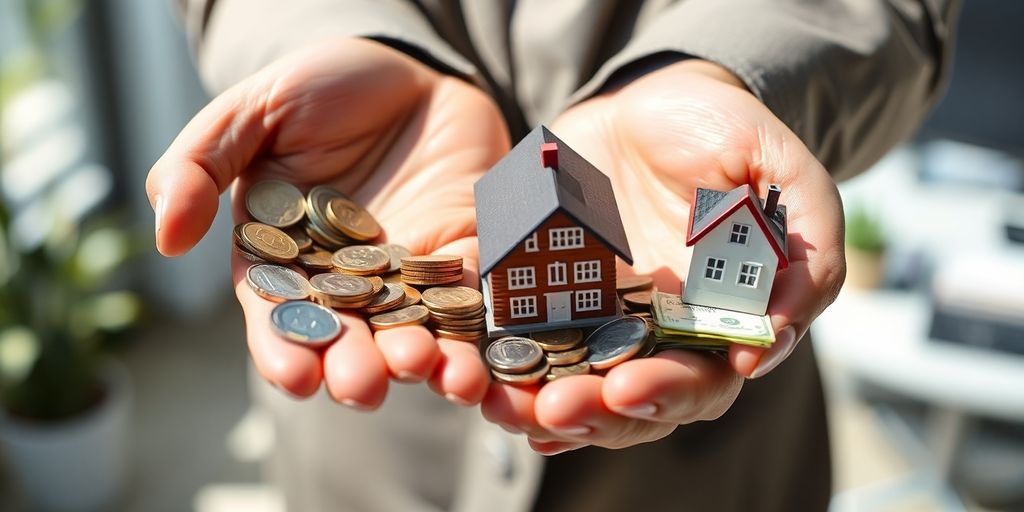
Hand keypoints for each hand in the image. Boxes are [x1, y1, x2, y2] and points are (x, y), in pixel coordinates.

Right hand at [146, 39, 506, 407]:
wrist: (405, 64)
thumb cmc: (319, 85)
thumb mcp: (250, 112)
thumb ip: (200, 165)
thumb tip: (166, 239)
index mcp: (285, 256)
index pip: (280, 315)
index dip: (284, 348)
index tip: (295, 376)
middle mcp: (345, 278)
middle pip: (349, 336)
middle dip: (355, 367)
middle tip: (362, 387)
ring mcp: (407, 272)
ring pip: (411, 330)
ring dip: (419, 360)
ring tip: (422, 372)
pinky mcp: (463, 254)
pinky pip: (469, 298)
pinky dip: (473, 330)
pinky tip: (474, 364)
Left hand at [482, 60, 844, 452]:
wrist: (651, 99)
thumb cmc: (726, 133)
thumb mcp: (784, 173)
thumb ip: (808, 251)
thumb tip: (771, 342)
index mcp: (716, 322)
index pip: (700, 382)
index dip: (670, 393)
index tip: (632, 389)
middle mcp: (654, 336)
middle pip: (629, 401)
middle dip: (595, 412)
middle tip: (560, 409)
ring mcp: (596, 319)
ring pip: (572, 382)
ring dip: (541, 404)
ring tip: (510, 407)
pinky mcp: (546, 294)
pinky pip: (524, 340)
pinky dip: (504, 365)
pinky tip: (486, 384)